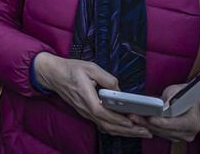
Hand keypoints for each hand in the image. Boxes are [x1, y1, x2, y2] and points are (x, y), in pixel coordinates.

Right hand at [33, 53, 150, 138]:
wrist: (53, 74)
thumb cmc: (71, 69)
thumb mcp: (90, 67)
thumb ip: (107, 78)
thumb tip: (119, 90)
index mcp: (86, 96)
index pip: (102, 112)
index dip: (117, 118)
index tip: (132, 121)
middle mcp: (85, 108)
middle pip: (107, 125)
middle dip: (129, 130)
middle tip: (146, 132)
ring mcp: (85, 113)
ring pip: (106, 127)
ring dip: (124, 132)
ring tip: (141, 133)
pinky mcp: (86, 113)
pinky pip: (102, 124)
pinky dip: (116, 129)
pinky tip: (126, 129)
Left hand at [133, 82, 199, 141]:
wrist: (188, 100)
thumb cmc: (183, 94)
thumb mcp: (177, 92)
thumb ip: (170, 98)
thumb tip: (161, 106)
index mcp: (193, 123)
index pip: (176, 124)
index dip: (162, 122)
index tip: (151, 118)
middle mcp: (188, 133)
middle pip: (165, 130)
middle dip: (148, 123)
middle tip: (134, 116)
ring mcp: (180, 136)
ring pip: (159, 132)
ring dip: (145, 125)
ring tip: (132, 117)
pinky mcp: (171, 136)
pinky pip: (158, 132)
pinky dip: (148, 126)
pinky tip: (137, 120)